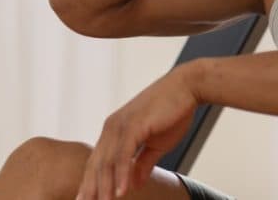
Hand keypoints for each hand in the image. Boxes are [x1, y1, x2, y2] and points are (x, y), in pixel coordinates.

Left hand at [75, 63, 201, 199]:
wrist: (187, 88)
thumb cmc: (172, 113)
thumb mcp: (156, 144)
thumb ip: (143, 164)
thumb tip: (134, 184)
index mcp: (115, 131)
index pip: (98, 161)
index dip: (91, 182)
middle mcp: (112, 127)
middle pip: (96, 163)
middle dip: (90, 187)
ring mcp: (121, 125)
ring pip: (107, 161)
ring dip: (104, 186)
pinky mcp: (133, 124)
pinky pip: (123, 154)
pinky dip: (120, 174)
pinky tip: (121, 191)